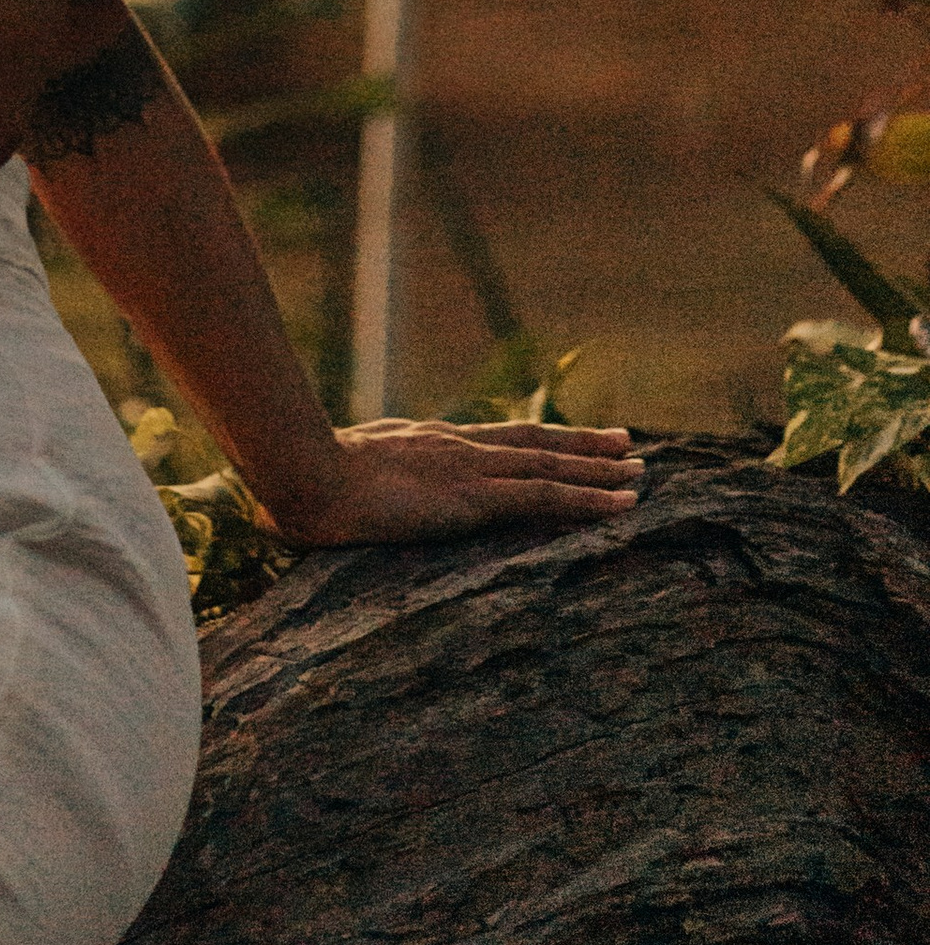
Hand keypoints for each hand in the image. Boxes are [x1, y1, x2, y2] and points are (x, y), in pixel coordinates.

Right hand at [260, 417, 640, 550]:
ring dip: (599, 471)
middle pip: (535, 444)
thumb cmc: (307, 482)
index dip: (536, 439)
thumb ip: (359, 483)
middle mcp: (458, 448)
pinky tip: (624, 505)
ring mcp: (470, 470)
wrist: (306, 475)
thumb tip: (337, 501)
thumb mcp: (342, 476)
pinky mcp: (475, 497)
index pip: (497, 440)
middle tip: (627, 444)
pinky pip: (547, 498)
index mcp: (428, 443)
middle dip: (582, 446)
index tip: (568, 439)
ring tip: (639, 473)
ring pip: (551, 468)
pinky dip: (591, 500)